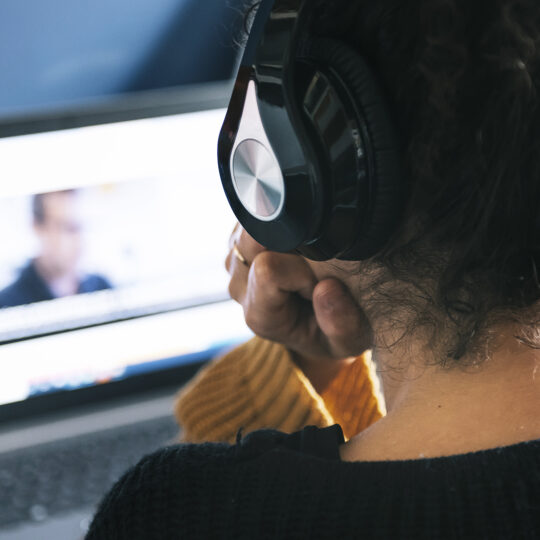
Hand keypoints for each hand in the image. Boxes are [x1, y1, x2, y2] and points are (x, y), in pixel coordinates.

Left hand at [226, 226, 372, 391]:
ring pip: (250, 226)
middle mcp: (240, 288)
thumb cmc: (334, 331)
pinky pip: (253, 218)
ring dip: (282, 234)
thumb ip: (341, 323)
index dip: (301, 269)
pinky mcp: (239, 243)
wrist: (321, 324)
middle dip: (290, 244)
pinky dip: (278, 225)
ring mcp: (235, 265)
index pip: (268, 270)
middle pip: (252, 241)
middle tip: (314, 265)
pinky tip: (293, 249)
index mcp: (260, 315)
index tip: (320, 282)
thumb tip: (326, 289)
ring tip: (303, 260)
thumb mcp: (349, 339)